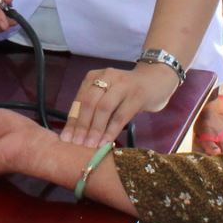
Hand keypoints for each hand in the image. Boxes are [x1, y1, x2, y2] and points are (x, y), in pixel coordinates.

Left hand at [62, 63, 176, 146]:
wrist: (157, 79)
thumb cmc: (127, 91)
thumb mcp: (108, 94)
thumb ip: (94, 108)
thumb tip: (76, 133)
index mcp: (94, 77)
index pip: (79, 100)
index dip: (72, 121)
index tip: (65, 139)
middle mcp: (107, 77)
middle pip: (89, 103)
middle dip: (82, 126)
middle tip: (77, 144)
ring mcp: (123, 85)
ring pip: (104, 108)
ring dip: (96, 129)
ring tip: (90, 146)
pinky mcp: (137, 94)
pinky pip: (121, 115)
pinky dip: (112, 130)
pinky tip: (106, 142)